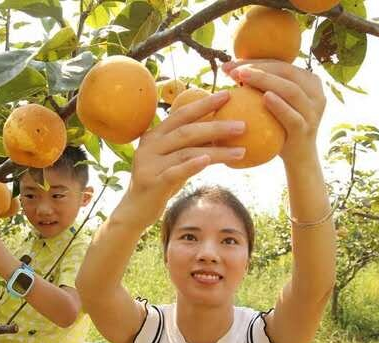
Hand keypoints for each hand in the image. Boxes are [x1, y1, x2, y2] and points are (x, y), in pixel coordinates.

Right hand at [121, 90, 246, 226]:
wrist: (136, 210)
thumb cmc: (160, 183)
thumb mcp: (174, 161)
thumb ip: (190, 146)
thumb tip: (222, 131)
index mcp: (154, 135)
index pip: (181, 114)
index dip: (204, 104)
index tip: (227, 95)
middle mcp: (149, 146)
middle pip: (186, 131)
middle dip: (216, 126)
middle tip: (242, 125)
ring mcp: (149, 164)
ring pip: (186, 152)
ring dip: (216, 151)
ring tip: (240, 151)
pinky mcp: (152, 183)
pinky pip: (175, 172)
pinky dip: (192, 165)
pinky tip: (208, 161)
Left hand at [223, 59, 325, 166]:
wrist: (298, 158)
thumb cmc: (279, 127)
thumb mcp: (273, 104)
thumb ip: (261, 87)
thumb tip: (230, 70)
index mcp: (308, 81)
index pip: (280, 64)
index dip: (255, 61)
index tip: (229, 65)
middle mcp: (315, 93)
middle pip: (286, 72)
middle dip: (258, 68)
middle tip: (234, 70)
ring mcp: (313, 112)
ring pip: (291, 90)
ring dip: (266, 81)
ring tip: (243, 77)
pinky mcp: (306, 130)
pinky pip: (293, 117)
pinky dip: (279, 106)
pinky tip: (264, 98)